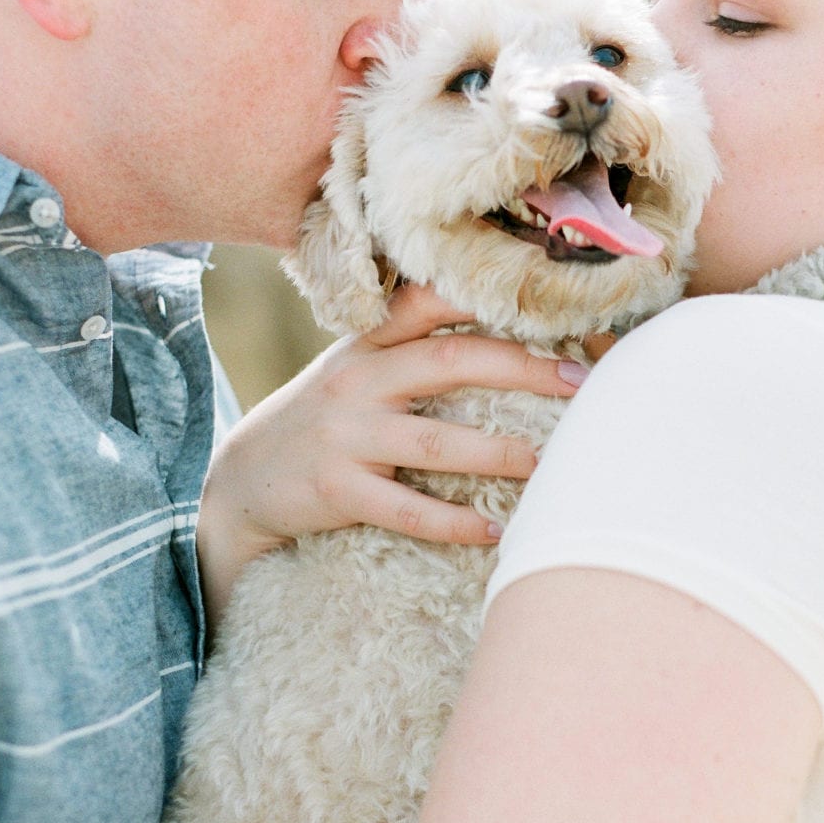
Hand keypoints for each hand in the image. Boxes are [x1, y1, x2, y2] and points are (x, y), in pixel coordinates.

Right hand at [197, 283, 588, 626]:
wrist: (244, 477)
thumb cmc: (326, 418)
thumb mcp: (356, 367)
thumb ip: (412, 345)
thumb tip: (509, 333)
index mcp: (369, 344)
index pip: (428, 302)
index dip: (483, 293)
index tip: (546, 296)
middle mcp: (358, 380)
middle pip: (448, 362)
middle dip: (520, 367)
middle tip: (579, 381)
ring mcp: (346, 436)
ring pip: (434, 442)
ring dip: (497, 452)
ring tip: (547, 462)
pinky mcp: (338, 490)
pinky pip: (406, 509)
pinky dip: (453, 522)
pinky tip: (493, 529)